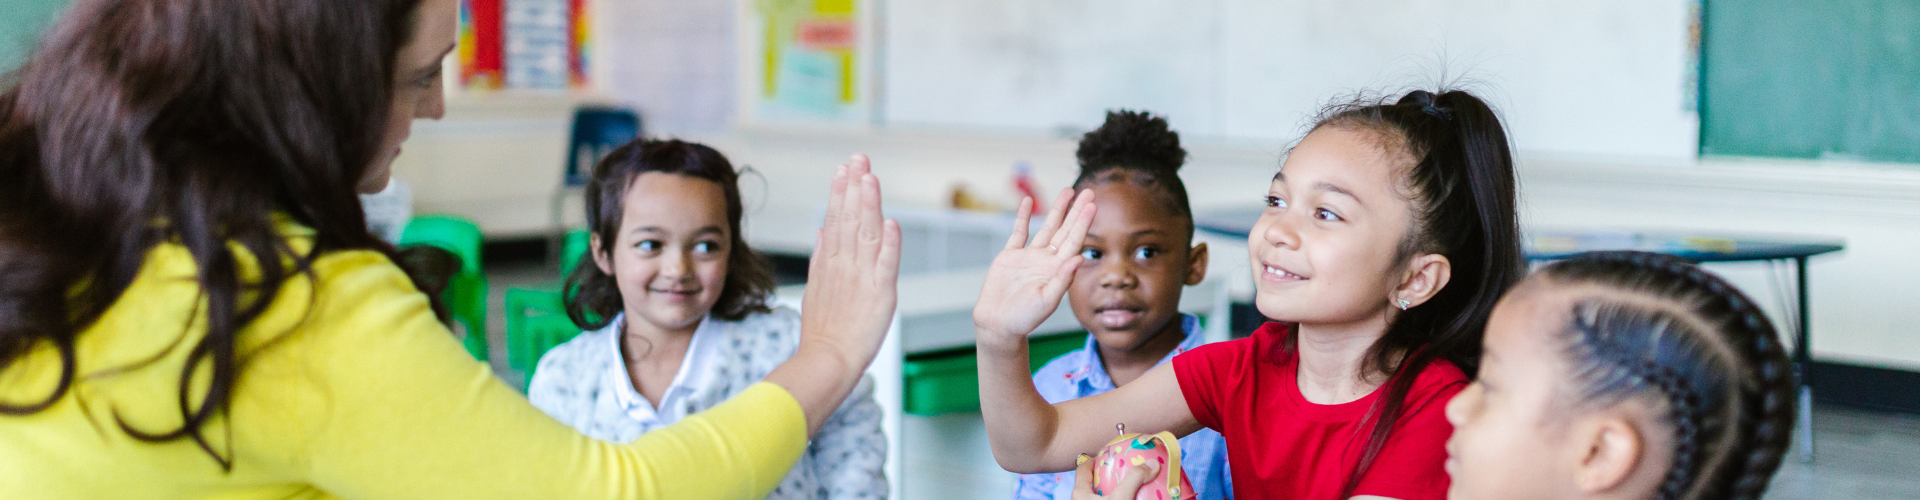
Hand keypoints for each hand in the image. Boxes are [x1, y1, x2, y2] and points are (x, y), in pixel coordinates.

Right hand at [800, 154, 900, 373]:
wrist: (827, 361)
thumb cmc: (824, 332)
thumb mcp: (815, 288)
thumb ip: (820, 257)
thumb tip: (822, 230)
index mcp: (831, 263)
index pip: (836, 219)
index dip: (841, 192)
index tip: (844, 168)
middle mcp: (845, 265)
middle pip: (850, 219)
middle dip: (855, 186)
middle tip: (859, 158)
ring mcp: (862, 278)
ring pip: (866, 234)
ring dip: (869, 205)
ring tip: (870, 178)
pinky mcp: (880, 295)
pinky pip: (886, 265)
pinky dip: (889, 244)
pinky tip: (891, 223)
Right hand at [973, 187, 1095, 345]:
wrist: (998, 324)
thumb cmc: (1024, 318)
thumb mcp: (1047, 300)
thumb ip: (1063, 279)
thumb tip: (1079, 258)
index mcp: (1057, 270)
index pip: (1074, 241)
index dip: (1083, 222)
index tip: (1092, 205)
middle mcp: (1046, 260)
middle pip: (1065, 230)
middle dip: (1076, 211)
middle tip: (1089, 191)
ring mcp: (1029, 257)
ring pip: (1046, 227)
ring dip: (1057, 209)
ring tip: (1068, 191)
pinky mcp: (1010, 257)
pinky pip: (1018, 233)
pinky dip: (1023, 217)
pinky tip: (1028, 202)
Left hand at [1072, 452, 1154, 499]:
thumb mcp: (1120, 498)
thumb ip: (1134, 479)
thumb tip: (1152, 464)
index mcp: (1080, 493)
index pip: (1083, 468)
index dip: (1095, 458)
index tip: (1109, 454)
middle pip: (1094, 481)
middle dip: (1109, 475)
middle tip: (1124, 469)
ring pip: (1103, 495)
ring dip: (1116, 489)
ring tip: (1131, 485)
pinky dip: (1121, 498)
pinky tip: (1133, 498)